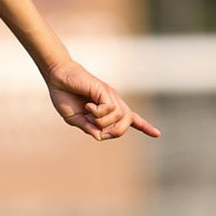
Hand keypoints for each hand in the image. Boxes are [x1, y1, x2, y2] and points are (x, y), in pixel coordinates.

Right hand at [44, 59, 160, 140]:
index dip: (144, 126)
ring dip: (102, 122)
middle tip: (99, 131)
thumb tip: (100, 137)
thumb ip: (87, 128)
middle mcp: (112, 102)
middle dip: (116, 132)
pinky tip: (87, 106)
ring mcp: (110, 96)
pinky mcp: (105, 91)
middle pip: (127, 121)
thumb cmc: (65, 96)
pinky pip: (110, 109)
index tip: (157, 133)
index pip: (130, 119)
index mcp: (107, 109)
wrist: (57, 78)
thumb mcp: (74, 119)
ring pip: (119, 117)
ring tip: (87, 113)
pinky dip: (97, 112)